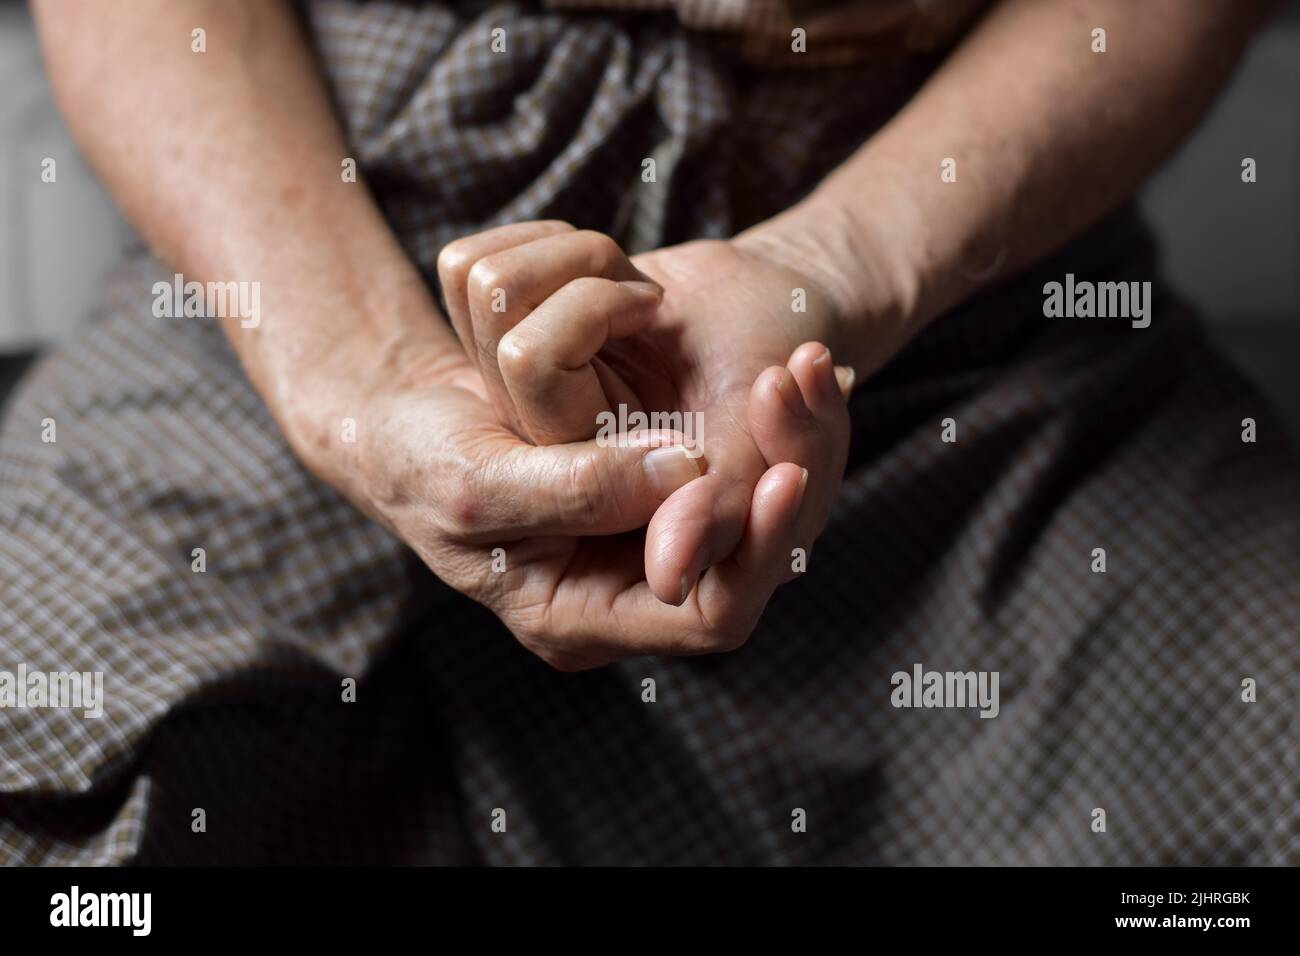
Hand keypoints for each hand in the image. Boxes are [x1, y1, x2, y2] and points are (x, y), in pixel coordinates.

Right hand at [436, 222, 854, 621]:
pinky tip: (786, 370)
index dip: (757, 550)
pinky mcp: (650, 483)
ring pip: (755, 507)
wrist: (401, 418)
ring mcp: (643, 536)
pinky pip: (734, 464)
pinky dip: (760, 418)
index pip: (712, 617)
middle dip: (792, 476)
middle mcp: (626, 590)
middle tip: (822, 393)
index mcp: (585, 620)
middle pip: (752, 560)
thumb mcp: (481, 485)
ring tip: (813, 370)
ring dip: (789, 440)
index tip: (787, 472)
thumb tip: (687, 474)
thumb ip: (577, 491)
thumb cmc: (419, 462)